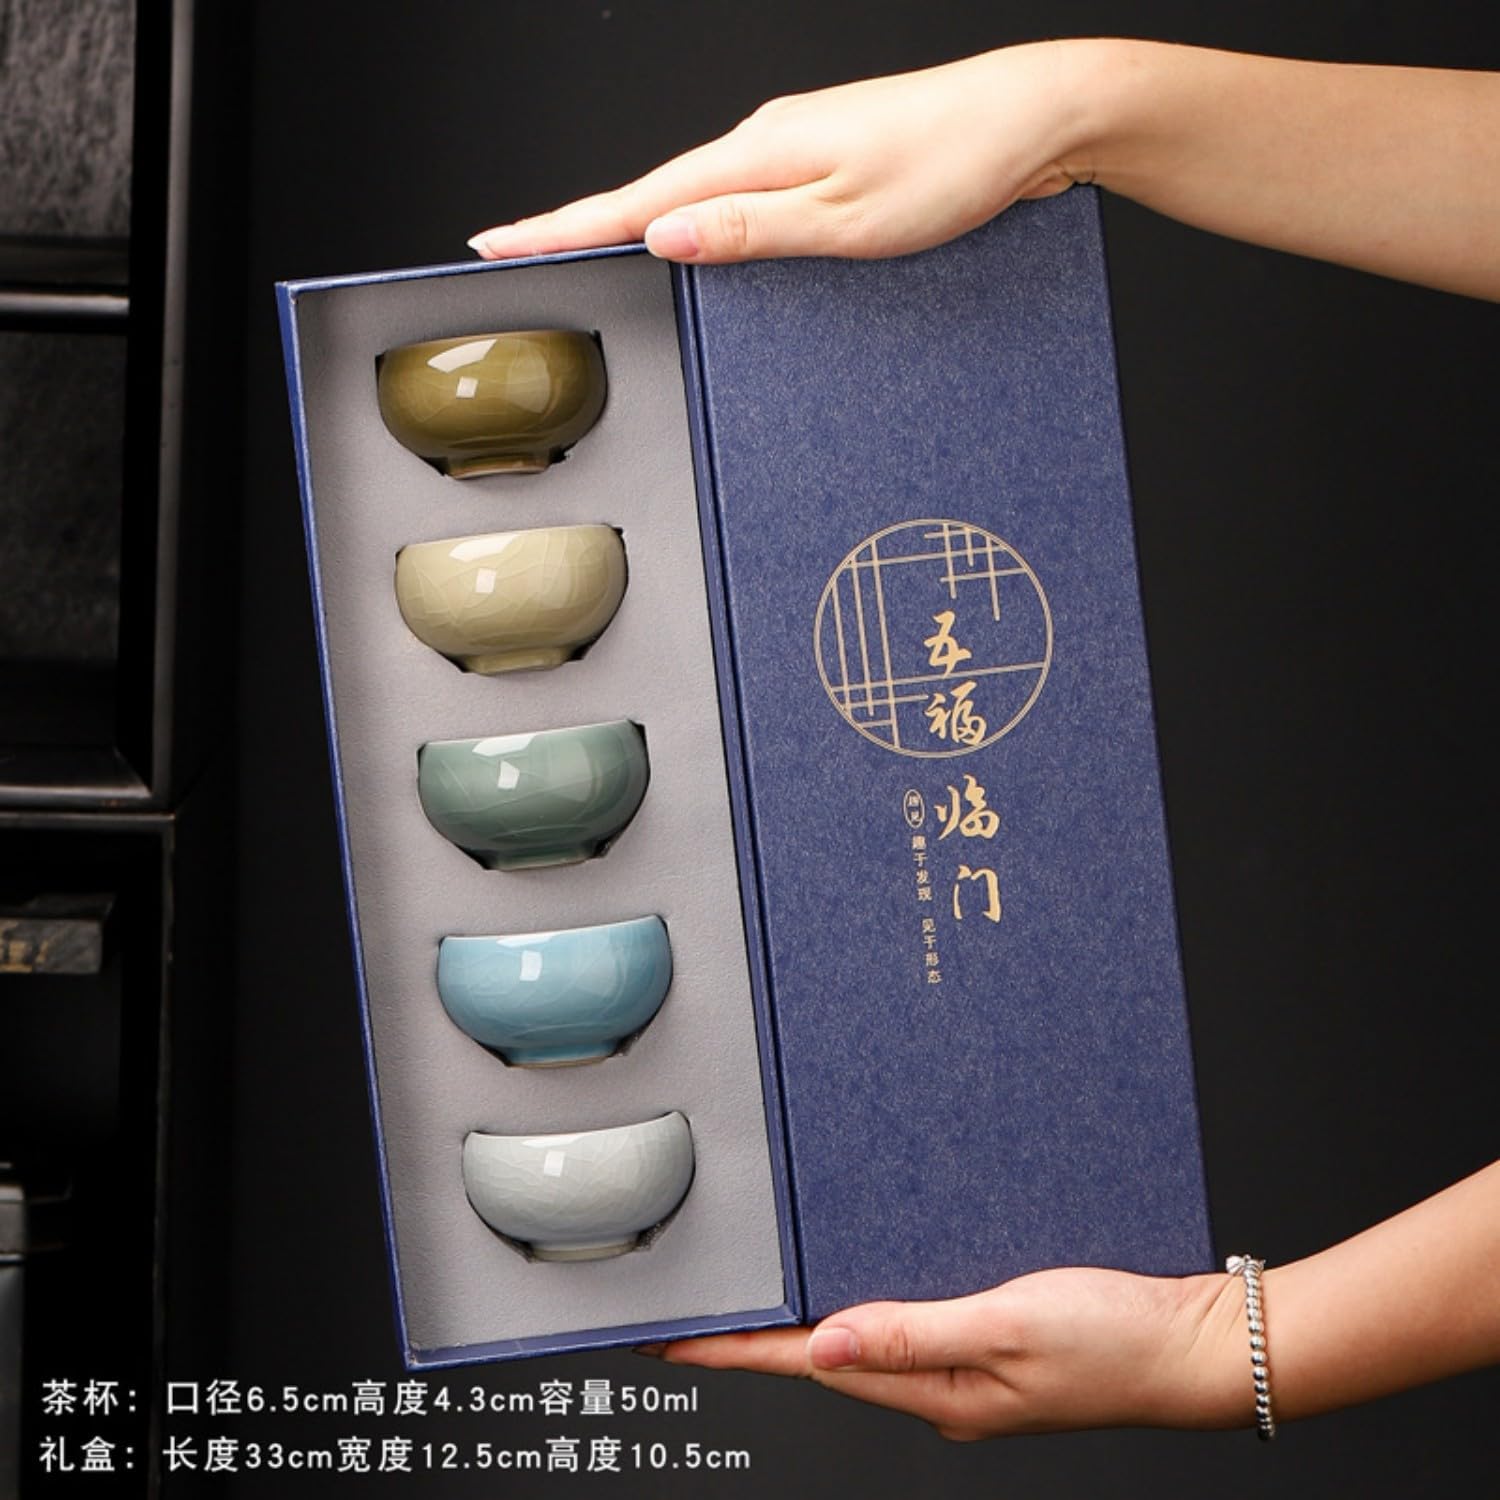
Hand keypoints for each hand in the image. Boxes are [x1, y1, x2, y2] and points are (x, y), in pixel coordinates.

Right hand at [468, 42, 1105, 264]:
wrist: (1036, 118)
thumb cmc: (956, 165)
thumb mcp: (848, 220)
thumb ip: (750, 231)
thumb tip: (663, 236)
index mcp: (759, 155)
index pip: (633, 201)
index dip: (559, 226)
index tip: (497, 241)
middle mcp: (768, 142)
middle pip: (652, 195)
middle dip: (582, 228)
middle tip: (521, 256)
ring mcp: (797, 148)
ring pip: (699, 198)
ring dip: (644, 228)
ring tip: (587, 256)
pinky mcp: (827, 161)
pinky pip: (746, 199)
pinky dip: (707, 224)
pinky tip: (700, 246)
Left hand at [644, 1268, 1247, 1439]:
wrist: (1192, 1342)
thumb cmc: (1114, 1338)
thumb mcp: (1008, 1324)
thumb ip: (914, 1332)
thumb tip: (822, 1346)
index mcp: (936, 1392)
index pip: (811, 1368)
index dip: (738, 1351)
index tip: (674, 1339)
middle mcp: (940, 1390)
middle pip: (828, 1362)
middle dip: (762, 1338)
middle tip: (704, 1308)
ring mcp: (965, 1372)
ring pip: (866, 1345)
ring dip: (812, 1322)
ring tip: (763, 1297)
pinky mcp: (990, 1346)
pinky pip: (909, 1328)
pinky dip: (871, 1308)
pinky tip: (863, 1284)